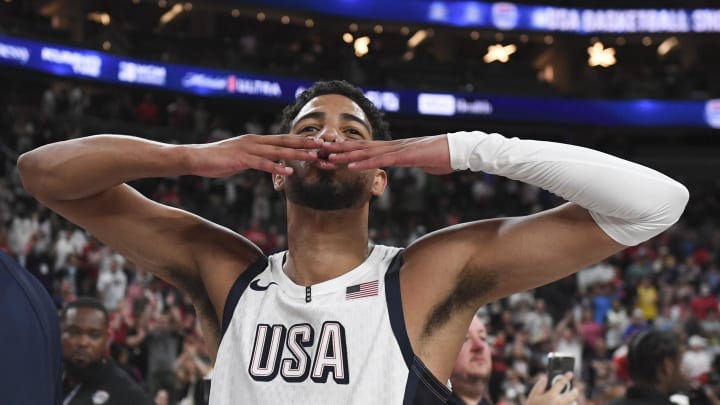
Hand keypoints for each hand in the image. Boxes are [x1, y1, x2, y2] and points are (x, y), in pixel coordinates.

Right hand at [189, 134, 322, 176]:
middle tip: (324, 145)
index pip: (283, 139)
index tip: (317, 142)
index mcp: (256, 141)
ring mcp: (248, 149)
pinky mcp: (241, 159)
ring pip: (278, 151)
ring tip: (313, 157)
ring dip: (297, 154)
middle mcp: (255, 141)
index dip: (301, 140)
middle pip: (285, 141)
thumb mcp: (241, 159)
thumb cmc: (217, 160)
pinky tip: (289, 172)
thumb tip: (267, 164)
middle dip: (305, 143)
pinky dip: (277, 168)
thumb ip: (255, 160)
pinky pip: (263, 164)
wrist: (196, 158)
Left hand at [324, 135, 451, 174]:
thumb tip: (408, 164)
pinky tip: (351, 166)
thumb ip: (411, 162)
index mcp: (395, 148)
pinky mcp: (404, 156)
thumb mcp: (422, 161)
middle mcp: (392, 146)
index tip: (330, 151)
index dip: (347, 149)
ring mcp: (397, 150)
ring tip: (327, 157)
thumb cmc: (443, 156)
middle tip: (318, 150)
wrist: (459, 150)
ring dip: (345, 156)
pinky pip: (381, 161)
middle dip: (338, 150)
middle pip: (360, 148)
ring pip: (366, 153)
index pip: (366, 149)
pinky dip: (364, 163)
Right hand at [527, 373, 579, 404]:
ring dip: (573, 401)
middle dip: (575, 390)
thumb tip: (545, 377)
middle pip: (573, 394)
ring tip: (569, 401)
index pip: (561, 383)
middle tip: (574, 389)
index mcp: (551, 396)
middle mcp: (559, 403)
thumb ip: (539, 386)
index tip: (570, 373)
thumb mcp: (533, 396)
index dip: (566, 377)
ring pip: (574, 403)